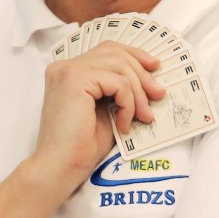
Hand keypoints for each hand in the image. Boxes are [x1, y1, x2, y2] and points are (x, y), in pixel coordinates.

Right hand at [30, 43, 164, 190]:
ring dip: (138, 92)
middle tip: (158, 95)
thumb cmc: (81, 147)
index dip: (134, 55)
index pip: (107, 50)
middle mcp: (65, 66)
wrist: (60, 168)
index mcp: (69, 71)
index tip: (154, 67)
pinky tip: (123, 124)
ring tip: (143, 116)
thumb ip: (119, 91)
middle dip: (142, 74)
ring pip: (119, 65)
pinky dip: (128, 103)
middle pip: (115, 53)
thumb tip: (151, 82)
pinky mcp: (75, 80)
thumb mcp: (106, 110)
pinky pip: (117, 82)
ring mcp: (68, 70)